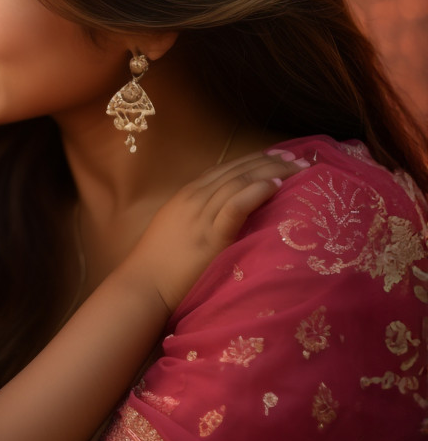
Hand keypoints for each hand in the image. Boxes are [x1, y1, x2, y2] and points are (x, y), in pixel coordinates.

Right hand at [125, 149, 306, 311]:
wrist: (144, 284)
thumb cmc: (159, 261)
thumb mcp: (176, 226)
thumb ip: (198, 213)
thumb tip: (224, 209)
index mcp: (186, 195)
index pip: (225, 169)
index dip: (252, 160)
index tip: (277, 156)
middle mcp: (194, 199)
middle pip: (236, 171)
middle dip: (267, 161)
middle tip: (296, 158)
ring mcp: (201, 216)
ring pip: (239, 183)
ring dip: (270, 172)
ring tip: (295, 168)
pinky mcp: (210, 237)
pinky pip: (234, 207)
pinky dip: (254, 193)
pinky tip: (274, 186)